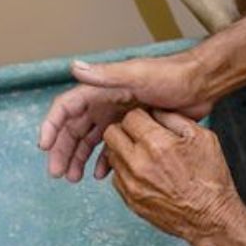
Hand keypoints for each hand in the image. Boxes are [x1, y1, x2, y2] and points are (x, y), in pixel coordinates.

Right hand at [38, 54, 210, 181]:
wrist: (200, 85)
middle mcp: (105, 103)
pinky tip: (100, 176)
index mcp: (101, 90)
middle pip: (74, 129)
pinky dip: (103, 161)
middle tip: (57, 173)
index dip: (52, 125)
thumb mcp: (137, 75)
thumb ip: (105, 75)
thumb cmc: (170, 77)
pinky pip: (111, 147)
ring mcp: (118, 116)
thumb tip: (74, 67)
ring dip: (79, 158)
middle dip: (63, 150)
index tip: (44, 146)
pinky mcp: (133, 129)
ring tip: (74, 179)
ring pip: (89, 141)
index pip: (67, 108)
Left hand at [100, 110, 244, 243]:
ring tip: (145, 155)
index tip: (148, 121)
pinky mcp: (130, 200)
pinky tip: (146, 173)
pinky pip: (117, 177)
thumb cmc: (210, 179)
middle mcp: (139, 164)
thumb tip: (155, 112)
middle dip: (125, 130)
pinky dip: (127, 171)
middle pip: (112, 134)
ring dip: (124, 150)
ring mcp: (132, 184)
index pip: (130, 117)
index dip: (141, 116)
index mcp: (157, 144)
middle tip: (141, 135)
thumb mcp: (202, 137)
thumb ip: (174, 119)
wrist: (210, 218)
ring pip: (112, 155)